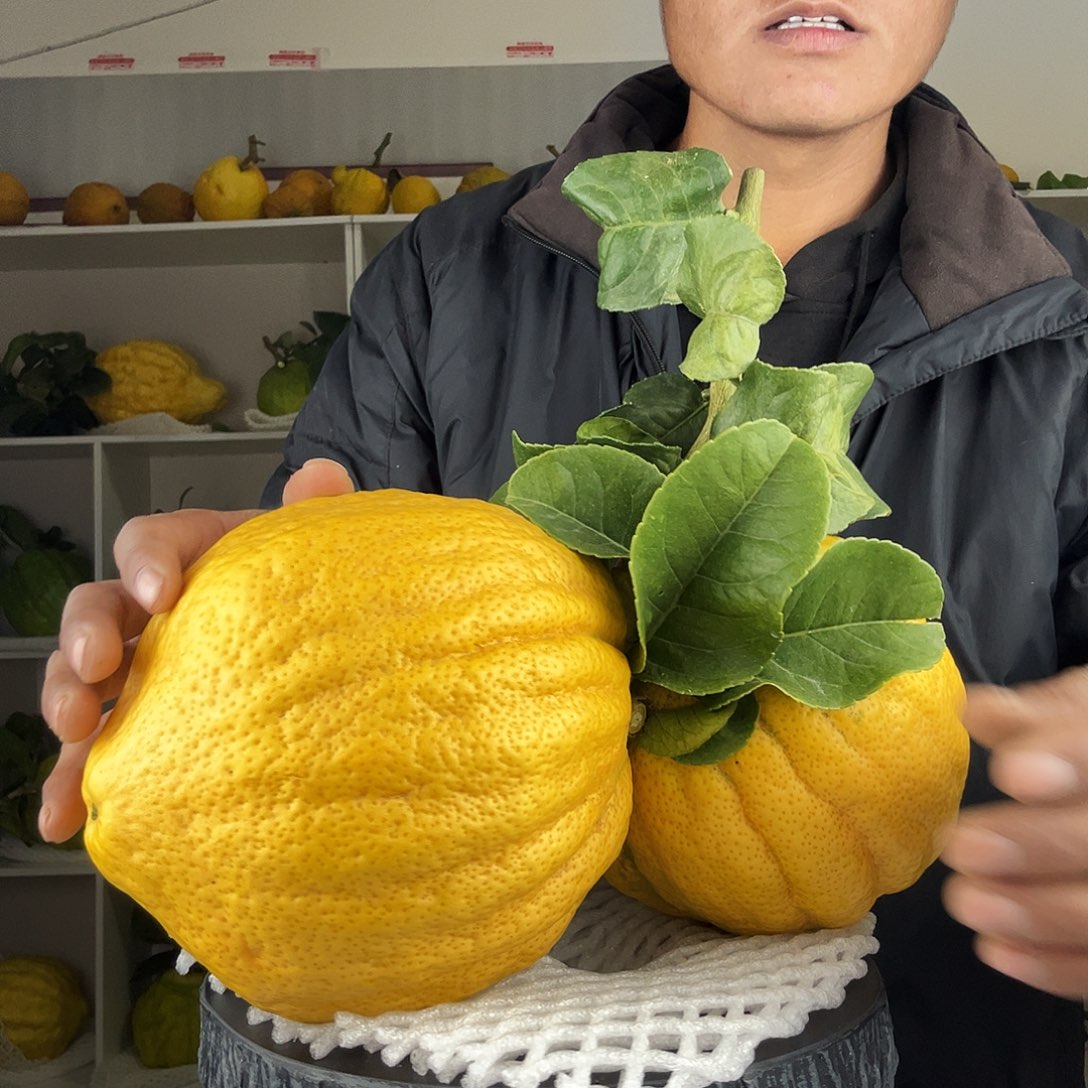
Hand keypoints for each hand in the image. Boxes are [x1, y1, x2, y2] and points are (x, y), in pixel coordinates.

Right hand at [38, 458, 353, 842]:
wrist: (338, 653)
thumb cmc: (320, 592)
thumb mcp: (321, 553)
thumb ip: (319, 513)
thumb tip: (322, 474)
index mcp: (197, 555)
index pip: (151, 540)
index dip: (145, 560)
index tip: (160, 592)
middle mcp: (158, 609)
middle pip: (97, 606)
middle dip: (86, 634)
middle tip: (97, 669)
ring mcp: (145, 668)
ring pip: (81, 677)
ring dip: (64, 702)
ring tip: (75, 736)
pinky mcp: (144, 725)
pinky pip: (98, 751)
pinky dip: (70, 782)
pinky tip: (60, 820)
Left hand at [941, 666, 1087, 998]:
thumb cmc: (1087, 745)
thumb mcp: (1075, 714)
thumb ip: (1034, 716)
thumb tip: (975, 710)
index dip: (1065, 758)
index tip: (1010, 772)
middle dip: (1036, 844)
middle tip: (961, 848)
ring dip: (1039, 912)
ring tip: (967, 902)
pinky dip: (1056, 965)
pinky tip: (998, 950)